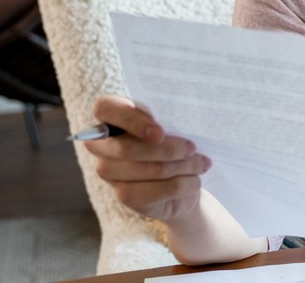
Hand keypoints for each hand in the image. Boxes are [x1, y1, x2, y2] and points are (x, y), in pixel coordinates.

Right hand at [83, 95, 209, 222]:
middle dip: (167, 149)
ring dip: (182, 166)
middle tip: (192, 148)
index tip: (160, 133)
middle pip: (127, 148)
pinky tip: (195, 181)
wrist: (183, 179)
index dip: (131, 120)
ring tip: (202, 163)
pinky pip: (156, 191)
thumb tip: (186, 121)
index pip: (105, 109)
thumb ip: (169, 119)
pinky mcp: (125, 196)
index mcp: (111, 116)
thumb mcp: (174, 124)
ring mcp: (109, 172)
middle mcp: (102, 145)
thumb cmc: (175, 141)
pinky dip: (183, 185)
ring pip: (147, 169)